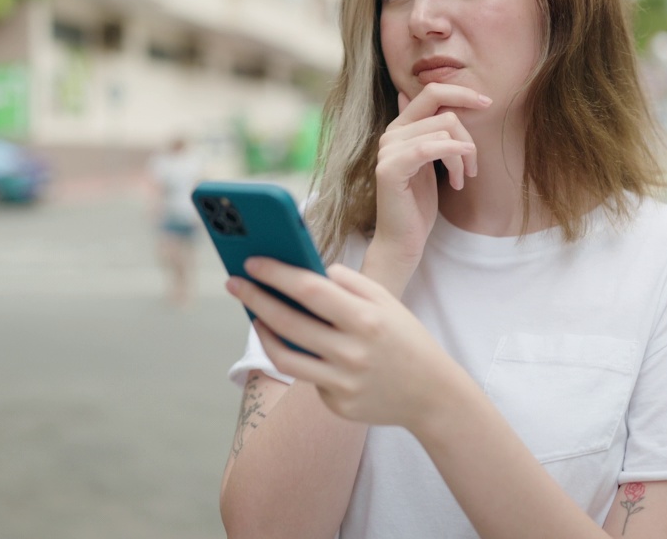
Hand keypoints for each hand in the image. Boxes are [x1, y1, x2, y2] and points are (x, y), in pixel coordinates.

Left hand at [227, 258, 461, 429]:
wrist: (432, 395)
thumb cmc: (406, 339)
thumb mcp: (388, 302)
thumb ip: (350, 282)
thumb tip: (310, 270)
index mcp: (366, 319)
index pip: (310, 289)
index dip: (276, 274)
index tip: (251, 262)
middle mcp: (352, 353)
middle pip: (287, 322)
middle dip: (255, 299)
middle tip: (234, 283)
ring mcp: (342, 383)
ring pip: (285, 356)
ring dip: (262, 332)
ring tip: (254, 315)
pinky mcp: (337, 405)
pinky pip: (307, 378)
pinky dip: (301, 357)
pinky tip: (299, 345)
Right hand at [373, 83, 490, 267]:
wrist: (403, 239)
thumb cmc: (419, 204)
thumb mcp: (430, 162)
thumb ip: (429, 130)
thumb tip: (410, 93)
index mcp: (400, 128)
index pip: (432, 92)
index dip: (462, 92)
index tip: (487, 103)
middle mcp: (391, 134)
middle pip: (444, 112)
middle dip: (468, 135)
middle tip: (474, 165)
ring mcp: (388, 150)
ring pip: (443, 130)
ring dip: (463, 156)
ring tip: (461, 179)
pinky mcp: (390, 168)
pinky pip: (429, 147)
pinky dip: (453, 154)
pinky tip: (461, 174)